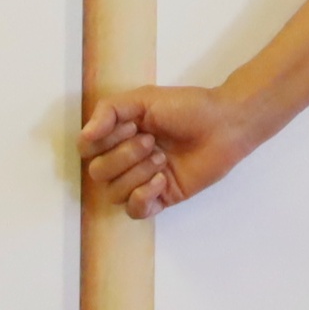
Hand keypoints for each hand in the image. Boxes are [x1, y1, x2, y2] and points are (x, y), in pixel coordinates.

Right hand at [79, 84, 260, 216]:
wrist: (223, 124)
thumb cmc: (186, 107)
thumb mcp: (143, 98)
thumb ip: (109, 111)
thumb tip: (85, 136)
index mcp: (118, 135)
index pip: (87, 149)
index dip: (103, 141)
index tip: (131, 126)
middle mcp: (126, 160)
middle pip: (97, 173)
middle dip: (123, 156)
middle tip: (152, 141)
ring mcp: (142, 181)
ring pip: (114, 193)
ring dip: (137, 173)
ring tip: (162, 158)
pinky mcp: (160, 199)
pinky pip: (134, 210)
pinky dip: (143, 195)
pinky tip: (162, 179)